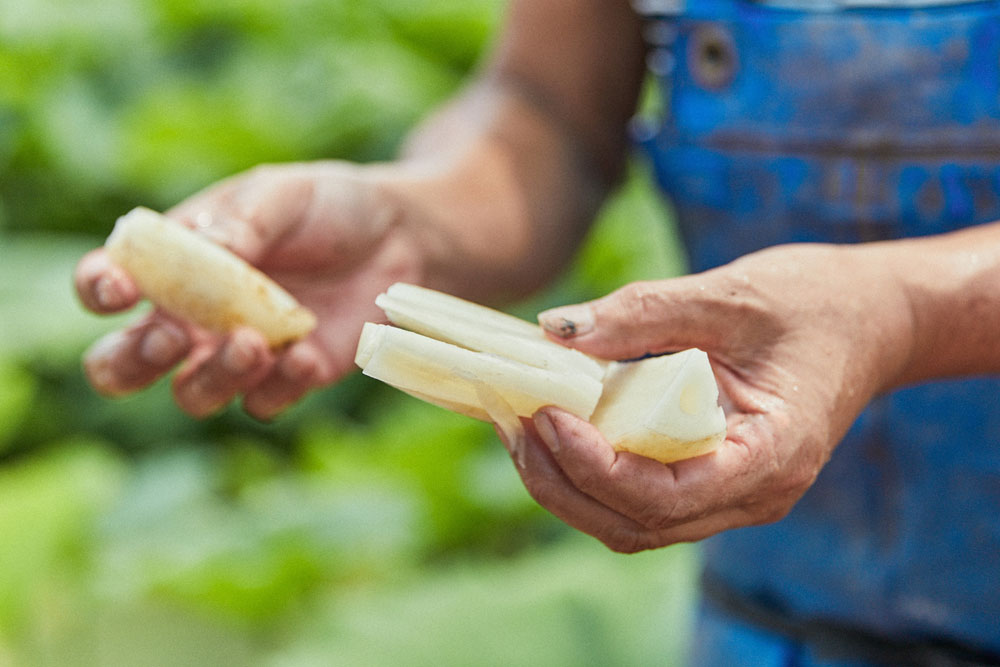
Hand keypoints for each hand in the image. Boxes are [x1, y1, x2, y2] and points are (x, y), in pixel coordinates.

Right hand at [75, 161, 425, 418]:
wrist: (402, 239)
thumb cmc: (327, 207)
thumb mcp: (281, 196)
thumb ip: (240, 224)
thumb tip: (202, 251)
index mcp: (173, 263)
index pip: (107, 285)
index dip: (101, 291)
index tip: (122, 289)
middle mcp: (193, 317)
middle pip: (123, 365)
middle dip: (134, 360)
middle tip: (176, 334)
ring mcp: (238, 354)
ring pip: (192, 395)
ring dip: (214, 377)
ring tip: (253, 340)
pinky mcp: (287, 378)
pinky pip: (262, 402)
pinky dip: (280, 384)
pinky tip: (306, 352)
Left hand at [497, 243, 913, 551]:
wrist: (869, 320)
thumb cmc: (813, 302)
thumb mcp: (730, 294)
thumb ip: (644, 311)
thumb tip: (555, 331)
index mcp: (771, 454)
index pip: (668, 496)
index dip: (597, 466)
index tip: (549, 416)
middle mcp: (752, 492)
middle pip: (637, 524)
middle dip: (564, 482)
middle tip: (515, 422)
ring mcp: (732, 492)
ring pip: (632, 522)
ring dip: (568, 484)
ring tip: (521, 427)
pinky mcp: (712, 477)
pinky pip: (642, 497)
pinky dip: (591, 473)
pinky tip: (558, 430)